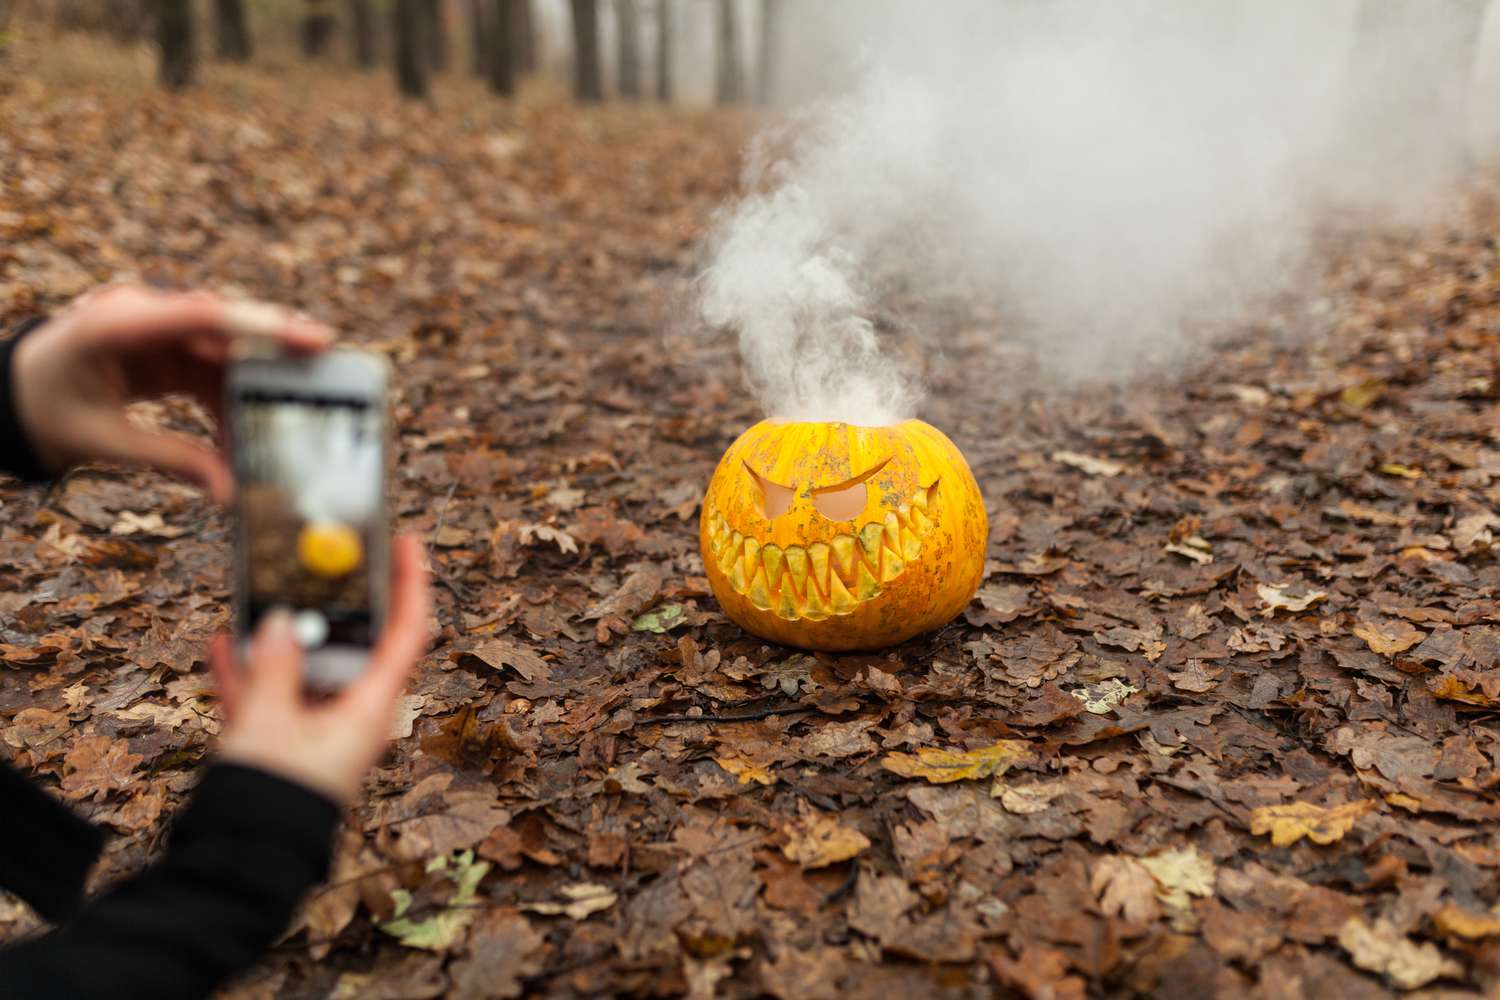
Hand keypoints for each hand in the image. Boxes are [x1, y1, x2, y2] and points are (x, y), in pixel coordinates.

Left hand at [11, 283, 330, 503]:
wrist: (11, 394)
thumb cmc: (45, 411)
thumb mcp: (101, 442)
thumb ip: (171, 459)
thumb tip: (230, 492)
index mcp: (116, 323)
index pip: (202, 316)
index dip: (262, 325)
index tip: (312, 338)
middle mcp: (143, 313)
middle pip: (226, 324)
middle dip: (279, 347)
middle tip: (330, 366)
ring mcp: (157, 326)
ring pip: (227, 349)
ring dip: (256, 387)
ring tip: (288, 420)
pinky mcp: (167, 346)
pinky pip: (214, 367)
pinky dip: (232, 400)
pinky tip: (245, 432)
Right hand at [209, 536, 431, 804]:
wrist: (243, 860)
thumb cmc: (274, 795)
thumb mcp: (270, 721)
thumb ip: (275, 667)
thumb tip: (281, 620)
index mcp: (371, 709)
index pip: (406, 635)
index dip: (411, 586)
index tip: (406, 542)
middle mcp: (354, 716)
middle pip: (352, 646)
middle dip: (332, 607)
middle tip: (319, 566)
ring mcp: (320, 730)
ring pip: (307, 668)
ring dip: (282, 637)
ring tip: (262, 594)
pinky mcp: (288, 746)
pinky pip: (274, 698)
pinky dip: (251, 673)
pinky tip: (223, 642)